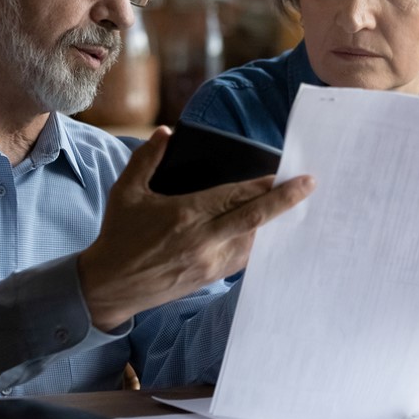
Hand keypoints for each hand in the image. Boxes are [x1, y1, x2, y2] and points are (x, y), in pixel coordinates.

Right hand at [77, 127, 314, 329]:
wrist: (108, 286)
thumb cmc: (118, 236)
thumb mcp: (126, 192)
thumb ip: (147, 159)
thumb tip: (166, 132)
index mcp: (185, 215)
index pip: (236, 197)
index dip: (264, 185)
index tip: (286, 173)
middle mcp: (203, 240)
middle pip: (255, 219)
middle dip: (285, 201)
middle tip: (309, 185)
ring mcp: (208, 263)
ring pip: (253, 241)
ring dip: (274, 224)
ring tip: (294, 207)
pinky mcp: (208, 279)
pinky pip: (242, 259)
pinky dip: (257, 244)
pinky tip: (266, 233)